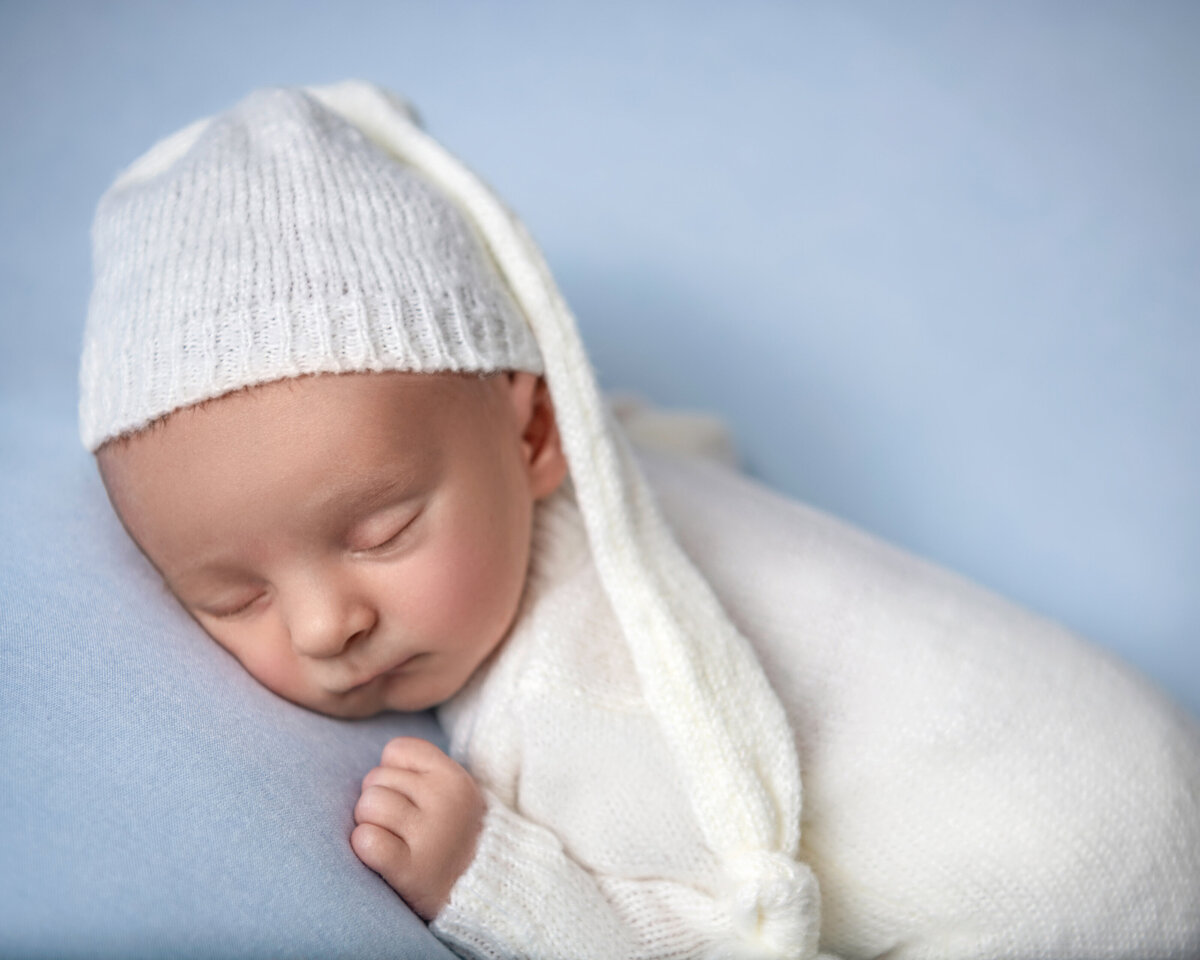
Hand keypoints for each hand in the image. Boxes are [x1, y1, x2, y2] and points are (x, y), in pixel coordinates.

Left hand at [351, 737, 484, 919]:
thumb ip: (420, 770)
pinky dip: (365, 846)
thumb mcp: (453, 790)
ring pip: (367, 806)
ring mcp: (430, 836)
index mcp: (454, 778)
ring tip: (392, 838)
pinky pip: (366, 840)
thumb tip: (375, 767)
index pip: (396, 750)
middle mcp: (445, 802)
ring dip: (369, 823)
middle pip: (376, 779)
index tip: (408, 795)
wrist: (481, 888)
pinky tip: (382, 854)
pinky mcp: (411, 870)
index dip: (393, 771)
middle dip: (378, 799)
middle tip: (400, 824)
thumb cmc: (452, 833)